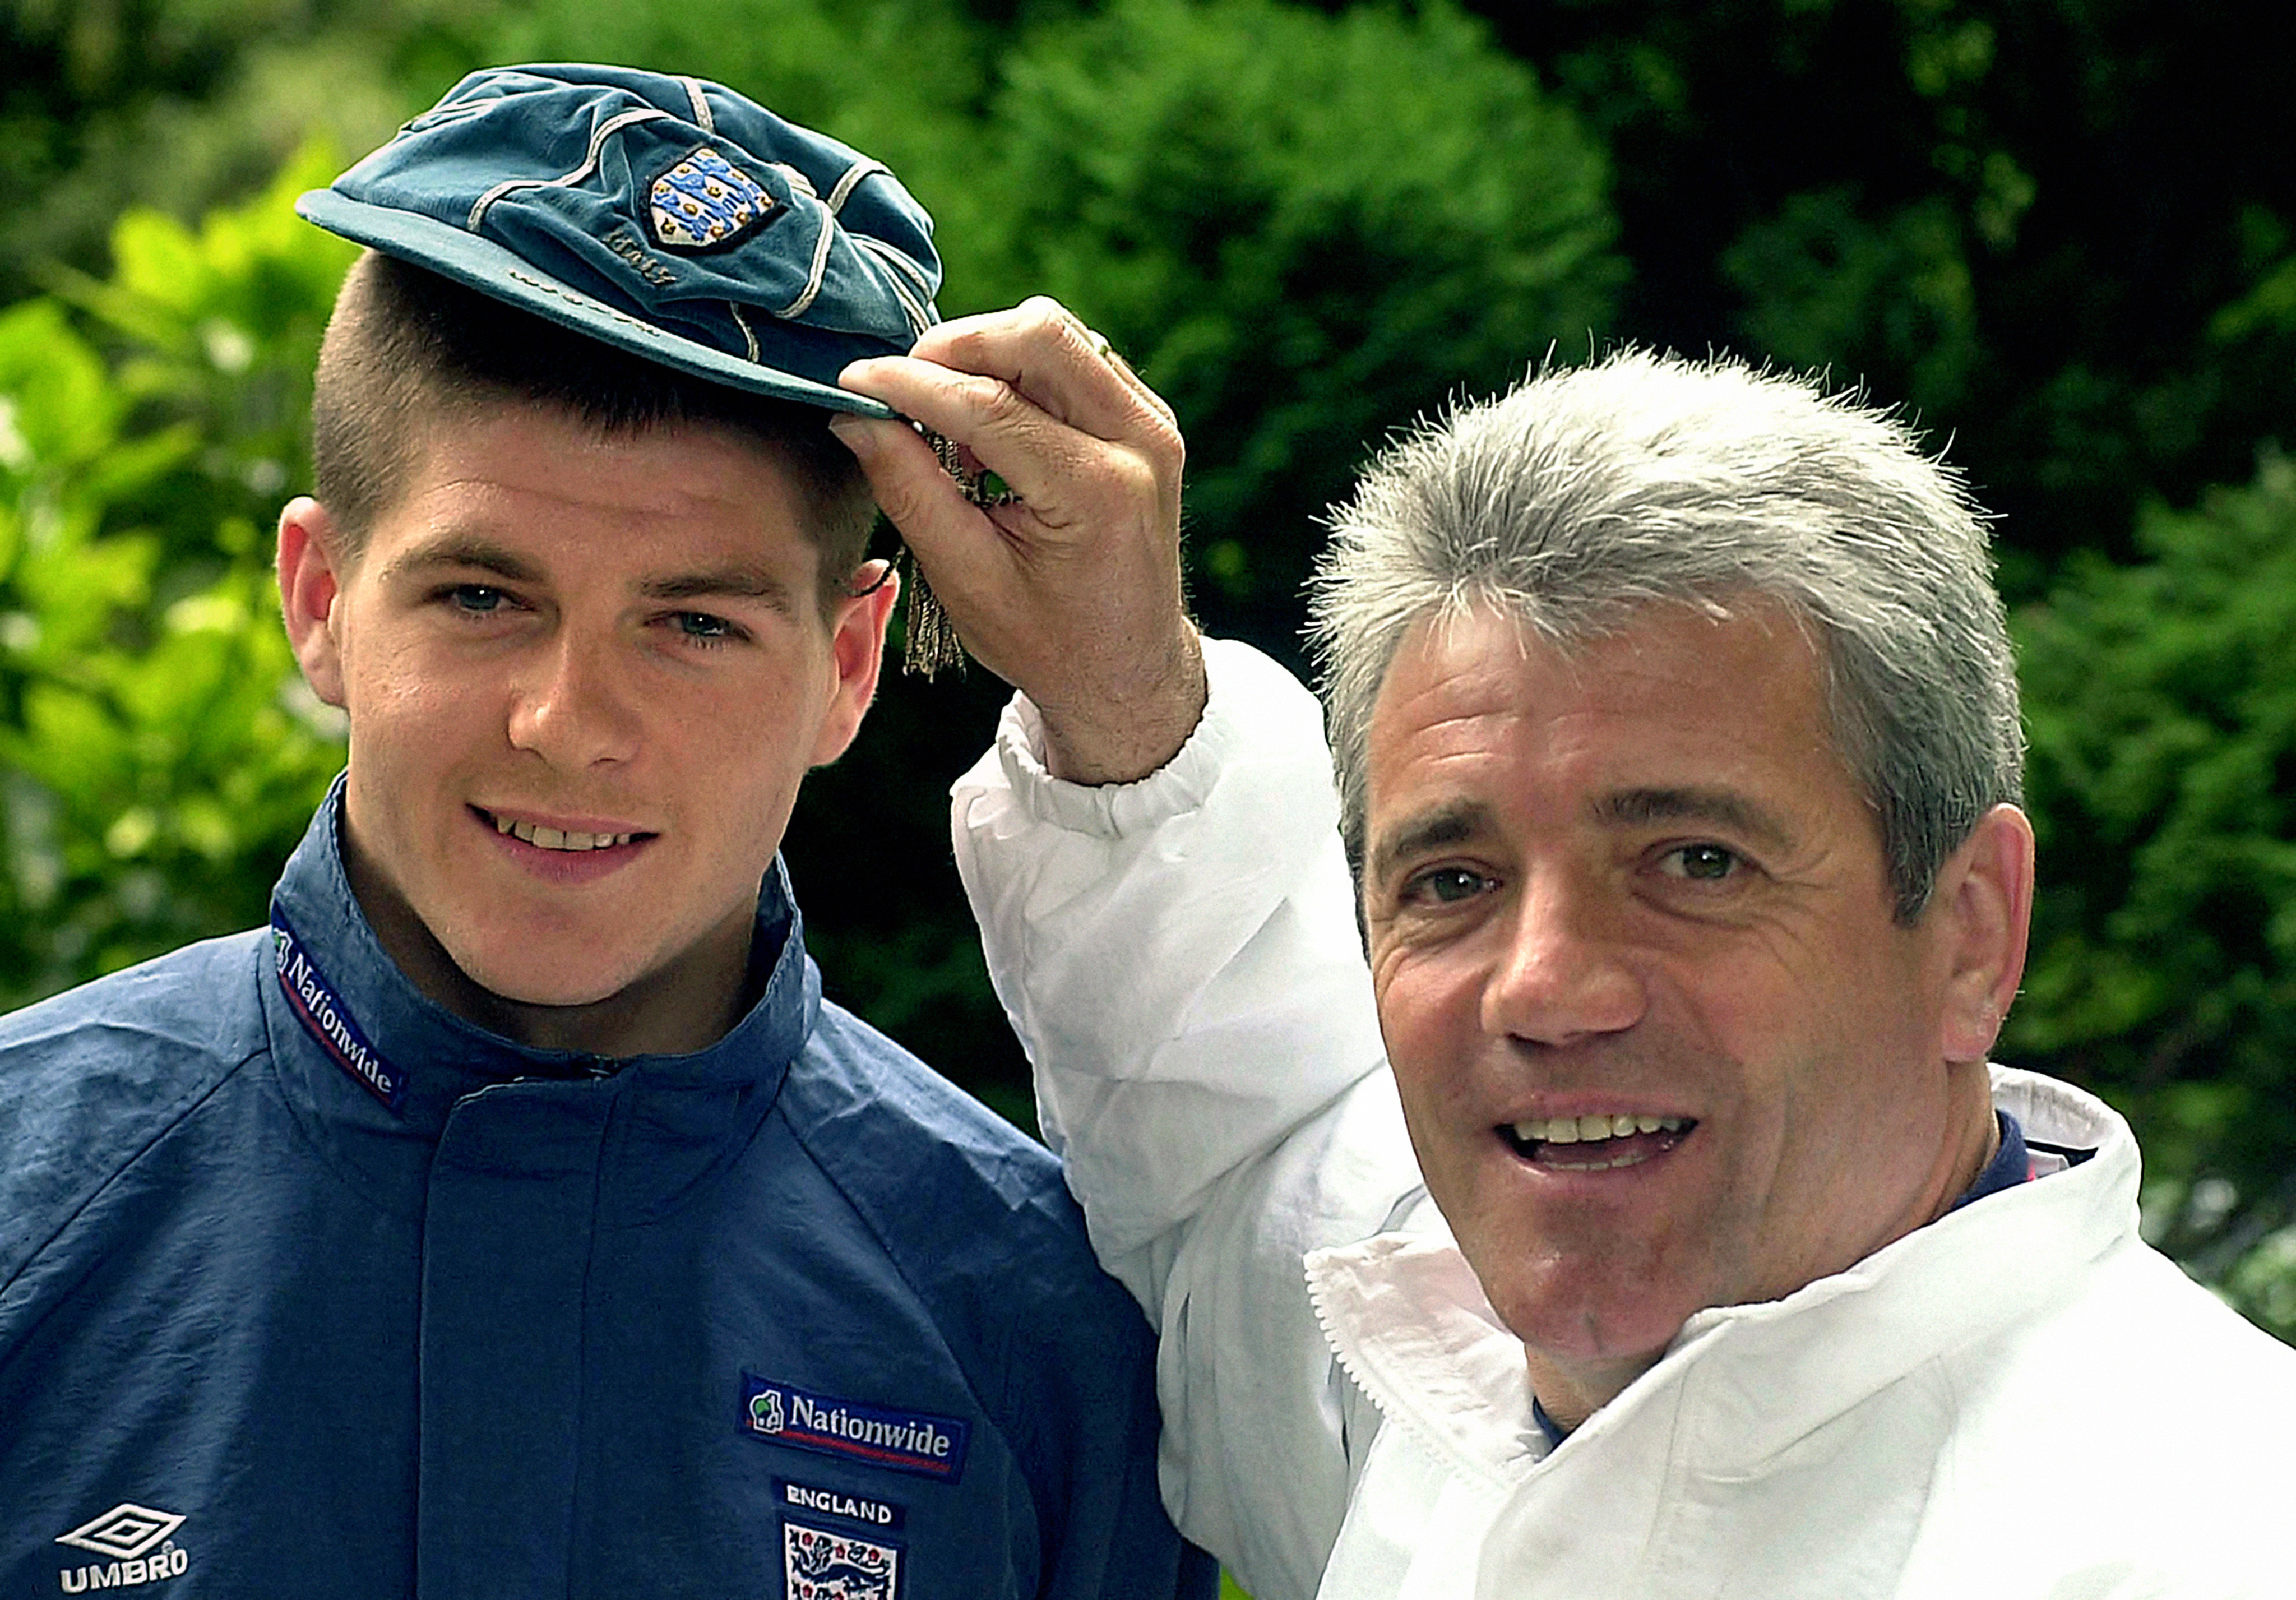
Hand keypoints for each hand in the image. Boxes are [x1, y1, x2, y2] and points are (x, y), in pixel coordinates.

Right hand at [832, 296, 1204, 784]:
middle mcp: (1141, 444)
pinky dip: (1021, 371)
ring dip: (987, 356)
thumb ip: (910, 490)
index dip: (910, 385)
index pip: (990, 405)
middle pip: (1038, 334)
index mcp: (1099, 493)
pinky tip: (991, 428)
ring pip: (1057, 333)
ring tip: (950, 421)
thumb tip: (854, 414)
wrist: (1129, 671)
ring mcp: (1153, 424)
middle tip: (902, 390)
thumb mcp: (967, 579)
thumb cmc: (1049, 642)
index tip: (853, 382)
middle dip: (954, 348)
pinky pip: (1076, 355)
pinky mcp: (1149, 417)